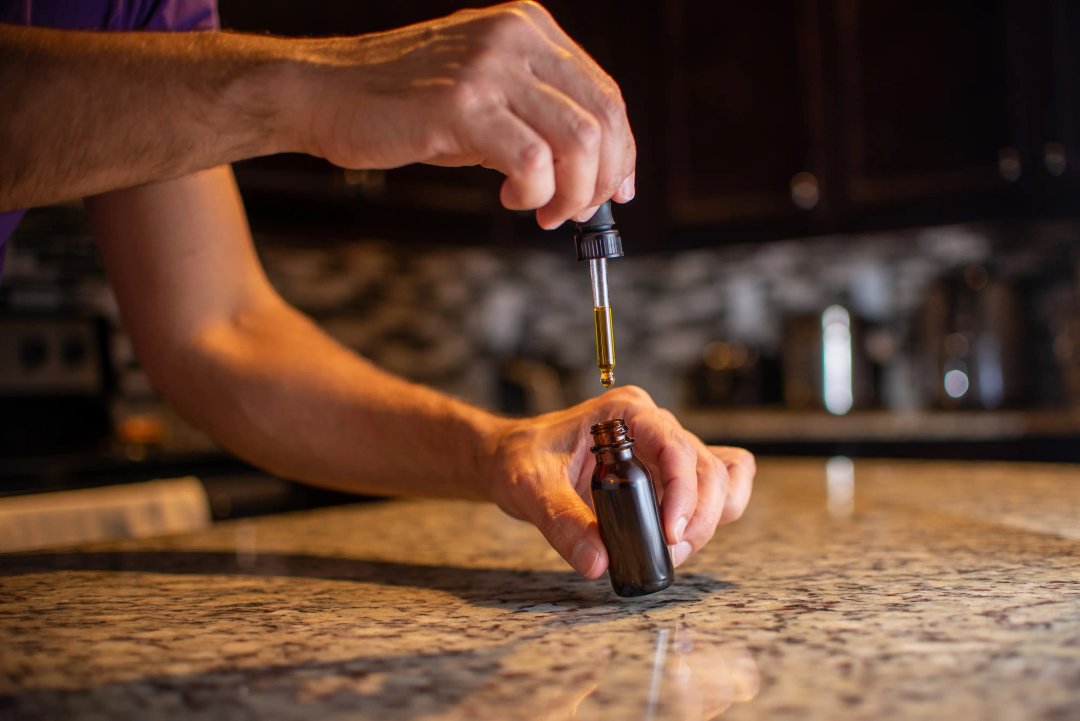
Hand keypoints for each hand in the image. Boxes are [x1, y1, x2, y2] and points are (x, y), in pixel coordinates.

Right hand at [284, 1, 635, 228]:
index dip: (620, 152)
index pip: (605, 94)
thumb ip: (537, 116)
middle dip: (600, 180)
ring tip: (543, 211)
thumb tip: (593, 173)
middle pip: (603, 119)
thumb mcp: (484, 94)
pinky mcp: (462, 104)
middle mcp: (516, 36)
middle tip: (573, 213)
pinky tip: (511, 199)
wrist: (325, 94)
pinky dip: (535, 194)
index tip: (614, 192)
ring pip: (578, 142)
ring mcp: (489, 67)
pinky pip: (533, 161)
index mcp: (529, 27)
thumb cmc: (404, 104)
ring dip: (572, 194)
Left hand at [486, 386, 754, 577]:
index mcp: (625, 412)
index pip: (675, 447)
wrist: (510, 458)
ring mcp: (665, 448)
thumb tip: (597, 563)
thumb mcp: (530, 487)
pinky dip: (713, 513)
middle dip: (698, 517)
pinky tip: (680, 536)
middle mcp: (653, 425)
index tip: (669, 535)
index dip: (683, 493)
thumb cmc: (520, 458)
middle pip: (708, 468)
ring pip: (720, 479)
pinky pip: (717, 484)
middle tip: (668, 553)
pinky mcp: (668, 473)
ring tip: (670, 549)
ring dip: (707, 520)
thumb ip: (562, 523)